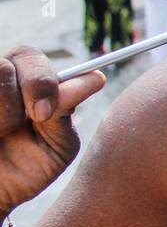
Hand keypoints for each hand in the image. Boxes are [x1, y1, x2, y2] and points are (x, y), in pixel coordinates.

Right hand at [0, 47, 104, 213]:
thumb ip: (66, 112)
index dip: (38, 80)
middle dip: (18, 97)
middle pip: (5, 63)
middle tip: (16, 127)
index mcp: (22, 82)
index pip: (28, 56)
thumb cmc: (25, 170)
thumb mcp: (55, 146)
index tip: (41, 114)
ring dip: (0, 113)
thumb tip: (96, 77)